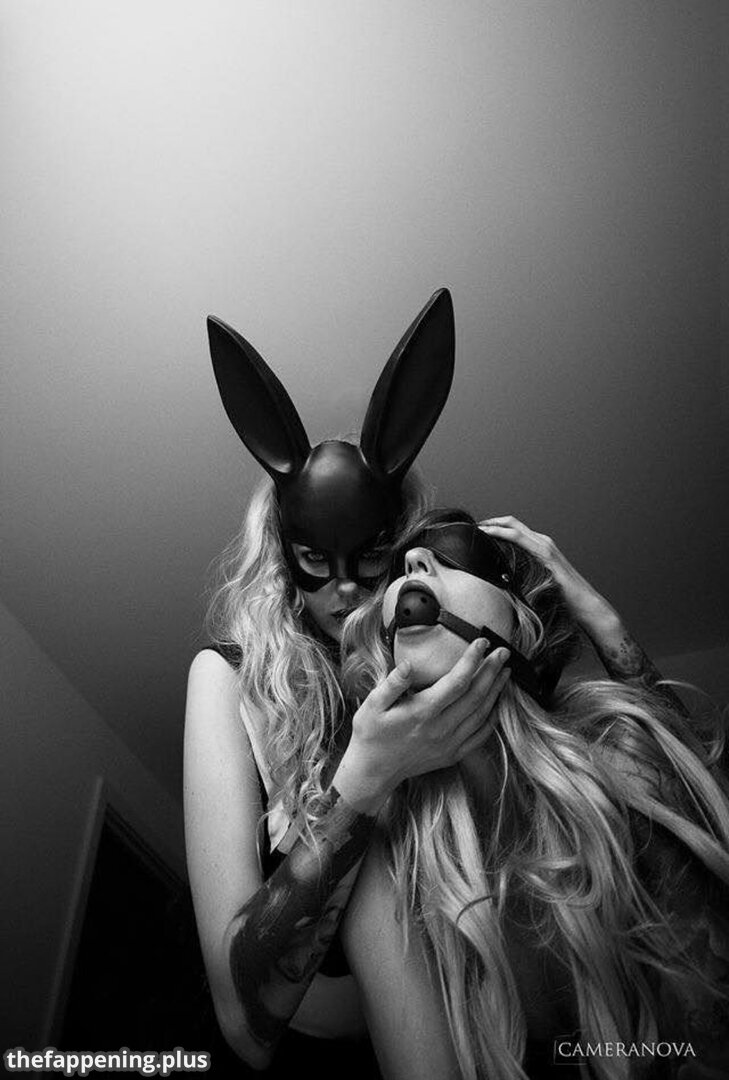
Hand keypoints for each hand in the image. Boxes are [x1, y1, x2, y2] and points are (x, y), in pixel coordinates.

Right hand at [334, 639, 510, 812]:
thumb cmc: (370, 734)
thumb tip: (408, 665)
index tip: (482, 642)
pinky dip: (492, 718)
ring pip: (482, 714)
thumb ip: (392, 684)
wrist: (372, 771)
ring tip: (505, 672)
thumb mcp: (371, 705)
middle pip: (476, 695)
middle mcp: (440, 728)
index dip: (472, 660)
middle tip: (503, 652)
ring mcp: (449, 743)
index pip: (457, 681)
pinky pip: (480, 735)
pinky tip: (497, 704)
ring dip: (496, 691)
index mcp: (422, 712)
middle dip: (492, 671)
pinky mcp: (452, 754)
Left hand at [478, 517, 684, 708]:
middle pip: (512, 522)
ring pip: (514, 526)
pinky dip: (502, 533)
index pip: (514, 529)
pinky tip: (489, 536)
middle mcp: (543, 542)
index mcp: (541, 548)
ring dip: (493, 524)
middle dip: (491, 521)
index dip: (495, 526)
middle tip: (472, 525)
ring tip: (476, 528)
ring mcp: (546, 546)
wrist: (586, 606)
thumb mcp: (538, 583)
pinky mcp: (546, 555)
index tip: (477, 530)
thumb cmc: (563, 599)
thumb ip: (525, 576)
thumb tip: (503, 582)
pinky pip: (520, 538)